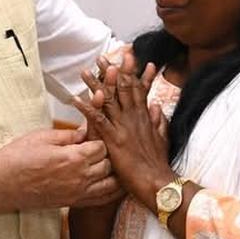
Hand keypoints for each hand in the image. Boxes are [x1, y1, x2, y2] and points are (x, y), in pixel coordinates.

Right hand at [0, 127, 118, 218]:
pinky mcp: (72, 203)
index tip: (92, 135)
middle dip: (106, 154)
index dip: (99, 138)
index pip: (102, 146)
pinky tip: (110, 182)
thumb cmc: (16, 159)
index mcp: (74, 158)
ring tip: (108, 163)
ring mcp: (78, 193)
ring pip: (111, 184)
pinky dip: (111, 191)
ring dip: (112, 173)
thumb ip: (69, 135)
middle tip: (97, 147)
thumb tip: (85, 130)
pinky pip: (102, 200)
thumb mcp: (43, 137)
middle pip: (109, 164)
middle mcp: (80, 178)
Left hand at [74, 53, 170, 211]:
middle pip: (121, 88)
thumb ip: (158, 120)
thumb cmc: (159, 163)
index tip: (126, 59)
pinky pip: (96, 120)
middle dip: (112, 71)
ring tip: (85, 72)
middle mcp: (133, 116)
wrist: (157, 181)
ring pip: (107, 100)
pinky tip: (75, 100)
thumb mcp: (163, 137)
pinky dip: (86, 108)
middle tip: (102, 57)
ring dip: (95, 84)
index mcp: (144, 116)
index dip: (130, 72)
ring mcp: (122, 126)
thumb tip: (156, 105)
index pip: (137, 88)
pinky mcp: (113, 138)